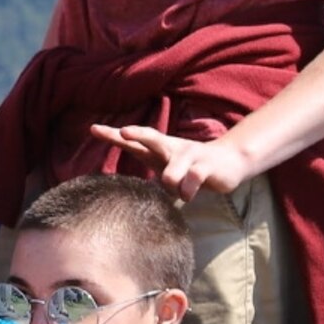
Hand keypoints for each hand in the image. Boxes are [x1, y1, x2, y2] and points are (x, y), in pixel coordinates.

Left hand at [89, 123, 256, 201]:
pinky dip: (187, 191)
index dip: (113, 135)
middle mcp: (171, 147)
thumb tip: (116, 186)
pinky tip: (188, 195)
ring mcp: (189, 155)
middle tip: (124, 132)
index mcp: (158, 148)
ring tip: (180, 192)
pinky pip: (191, 181)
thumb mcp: (165, 165)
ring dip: (172, 186)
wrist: (229, 162)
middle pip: (151, 138)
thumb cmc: (190, 167)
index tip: (93, 129)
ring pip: (171, 172)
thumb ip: (145, 168)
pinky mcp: (205, 166)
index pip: (133, 141)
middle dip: (137, 135)